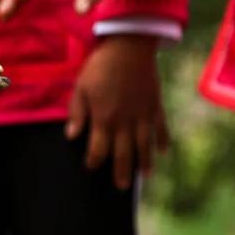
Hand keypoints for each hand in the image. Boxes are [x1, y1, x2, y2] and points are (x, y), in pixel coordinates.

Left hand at [68, 34, 167, 189]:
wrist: (129, 46)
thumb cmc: (100, 67)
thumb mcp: (80, 89)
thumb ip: (77, 114)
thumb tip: (71, 136)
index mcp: (104, 119)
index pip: (98, 149)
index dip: (94, 161)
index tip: (90, 168)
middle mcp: (125, 122)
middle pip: (124, 153)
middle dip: (121, 171)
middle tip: (121, 188)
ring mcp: (143, 114)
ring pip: (144, 144)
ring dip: (144, 161)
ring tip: (145, 176)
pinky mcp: (155, 104)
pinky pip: (161, 126)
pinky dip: (162, 139)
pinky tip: (163, 151)